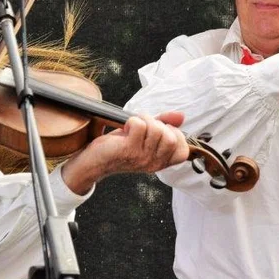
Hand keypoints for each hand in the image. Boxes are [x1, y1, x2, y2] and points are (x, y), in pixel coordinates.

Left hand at [61, 112, 190, 194]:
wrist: (95, 160)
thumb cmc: (120, 147)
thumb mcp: (145, 136)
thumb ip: (164, 125)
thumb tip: (181, 116)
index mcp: (160, 162)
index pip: (183, 151)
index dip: (175, 136)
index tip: (160, 131)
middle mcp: (153, 162)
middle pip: (171, 138)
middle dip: (158, 124)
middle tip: (143, 127)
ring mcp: (142, 157)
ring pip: (157, 129)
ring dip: (144, 120)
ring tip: (133, 127)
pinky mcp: (129, 149)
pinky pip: (139, 125)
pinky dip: (132, 120)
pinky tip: (125, 129)